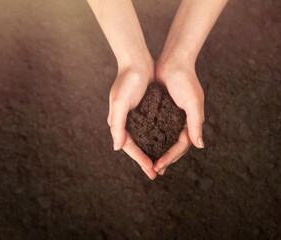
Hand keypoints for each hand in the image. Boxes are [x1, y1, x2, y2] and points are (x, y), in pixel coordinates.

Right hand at [107, 64, 156, 179]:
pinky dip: (155, 138)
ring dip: (151, 151)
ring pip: (143, 139)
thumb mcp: (121, 103)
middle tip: (156, 174)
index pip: (129, 147)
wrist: (137, 61)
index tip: (152, 171)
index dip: (140, 159)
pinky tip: (163, 144)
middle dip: (145, 160)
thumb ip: (117, 125)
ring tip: (160, 163)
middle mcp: (125, 121)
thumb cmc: (128, 80)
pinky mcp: (144, 110)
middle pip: (136, 146)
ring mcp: (134, 116)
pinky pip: (149, 129)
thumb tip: (116, 147)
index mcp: (117, 121)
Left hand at [153, 60, 204, 174]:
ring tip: (148, 162)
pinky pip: (156, 127)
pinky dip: (151, 137)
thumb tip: (200, 146)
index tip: (158, 166)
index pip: (181, 146)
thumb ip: (196, 124)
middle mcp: (181, 121)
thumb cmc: (185, 80)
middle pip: (173, 146)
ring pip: (164, 139)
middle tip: (153, 170)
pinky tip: (142, 143)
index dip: (170, 158)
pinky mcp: (161, 110)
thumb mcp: (193, 103)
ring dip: (157, 150)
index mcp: (190, 122)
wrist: (174, 60)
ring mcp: (171, 116)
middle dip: (164, 158)